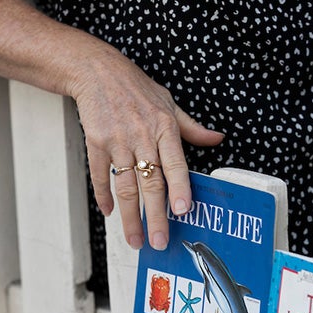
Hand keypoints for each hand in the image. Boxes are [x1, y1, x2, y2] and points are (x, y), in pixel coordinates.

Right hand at [70, 42, 223, 250]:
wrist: (97, 71)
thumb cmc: (136, 88)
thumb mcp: (169, 104)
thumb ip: (192, 128)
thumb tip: (217, 139)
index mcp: (164, 128)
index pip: (175, 164)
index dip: (180, 188)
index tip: (184, 210)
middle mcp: (141, 136)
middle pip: (150, 183)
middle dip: (155, 216)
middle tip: (160, 241)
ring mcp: (117, 141)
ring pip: (125, 186)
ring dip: (130, 217)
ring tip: (135, 240)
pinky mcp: (95, 143)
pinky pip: (100, 175)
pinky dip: (104, 195)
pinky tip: (110, 212)